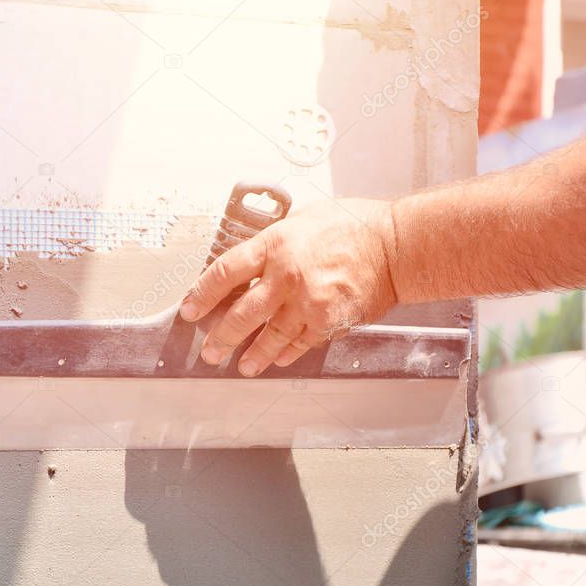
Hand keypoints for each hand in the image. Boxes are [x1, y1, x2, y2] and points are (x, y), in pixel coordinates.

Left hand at [179, 198, 397, 375]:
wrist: (396, 245)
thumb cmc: (353, 225)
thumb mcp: (303, 219)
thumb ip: (275, 242)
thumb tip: (253, 259)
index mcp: (274, 245)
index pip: (225, 272)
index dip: (202, 294)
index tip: (190, 310)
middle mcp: (285, 276)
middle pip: (241, 313)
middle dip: (221, 336)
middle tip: (210, 352)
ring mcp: (307, 302)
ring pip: (270, 335)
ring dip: (254, 354)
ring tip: (242, 366)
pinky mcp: (328, 320)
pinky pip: (302, 342)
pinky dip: (288, 353)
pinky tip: (278, 360)